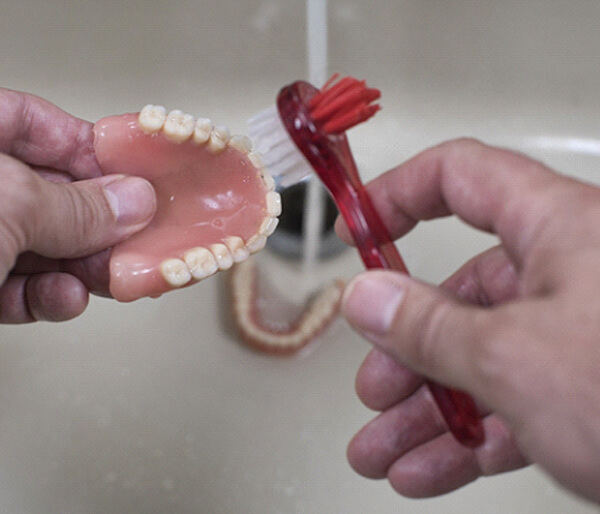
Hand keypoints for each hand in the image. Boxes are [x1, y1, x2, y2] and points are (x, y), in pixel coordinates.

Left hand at [0, 89, 155, 321]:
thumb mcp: (8, 207)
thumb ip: (75, 207)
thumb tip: (134, 201)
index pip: (35, 123)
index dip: (90, 149)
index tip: (135, 176)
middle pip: (50, 194)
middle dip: (96, 224)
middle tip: (136, 237)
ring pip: (41, 245)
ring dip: (81, 267)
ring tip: (109, 275)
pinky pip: (17, 286)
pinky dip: (47, 296)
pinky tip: (64, 297)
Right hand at [338, 139, 599, 502]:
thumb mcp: (515, 357)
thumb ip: (428, 326)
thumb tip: (366, 298)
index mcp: (560, 227)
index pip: (460, 176)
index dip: (399, 193)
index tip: (358, 226)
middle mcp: (570, 273)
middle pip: (462, 293)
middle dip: (406, 349)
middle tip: (372, 386)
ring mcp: (581, 337)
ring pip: (483, 359)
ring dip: (427, 411)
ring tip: (383, 451)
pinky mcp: (593, 392)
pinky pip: (514, 405)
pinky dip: (468, 439)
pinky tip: (428, 470)